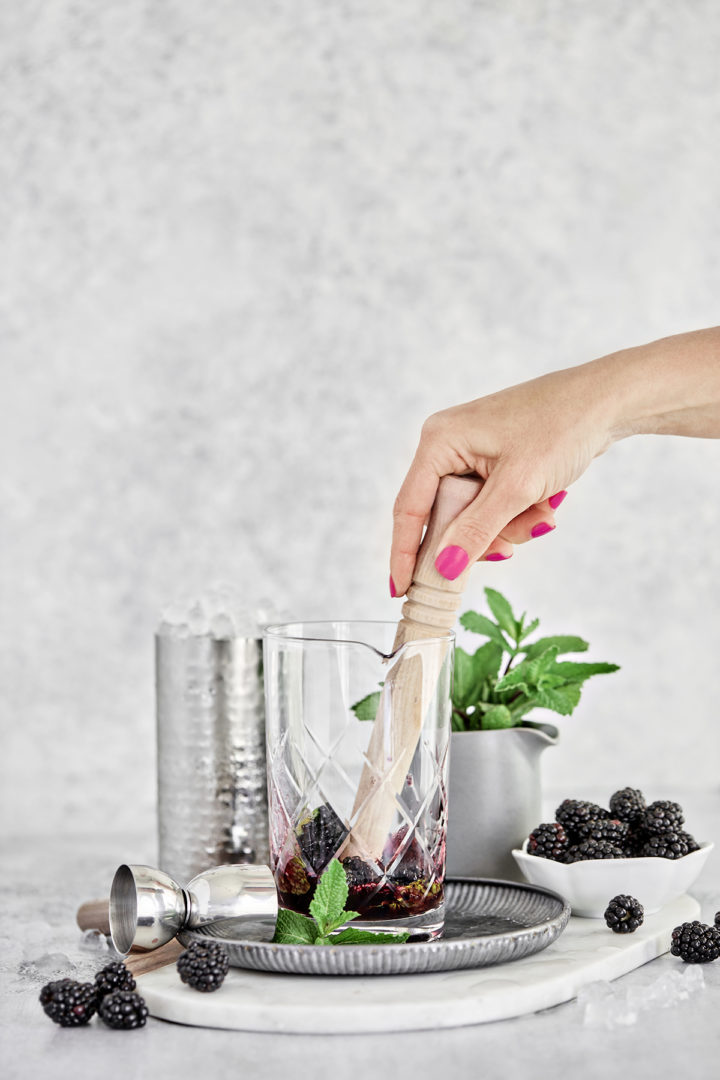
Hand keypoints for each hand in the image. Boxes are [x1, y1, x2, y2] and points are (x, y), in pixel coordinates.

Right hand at [390, 363, 614, 594]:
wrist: (606, 402)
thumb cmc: (561, 427)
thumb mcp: (517, 487)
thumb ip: (476, 531)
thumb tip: (443, 569)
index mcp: (439, 442)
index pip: (410, 509)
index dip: (404, 554)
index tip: (402, 591)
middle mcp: (447, 446)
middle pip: (446, 518)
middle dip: (484, 536)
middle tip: (512, 546)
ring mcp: (470, 455)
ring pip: (473, 518)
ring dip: (509, 526)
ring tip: (542, 512)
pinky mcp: (493, 463)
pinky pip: (492, 506)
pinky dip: (518, 514)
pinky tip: (545, 503)